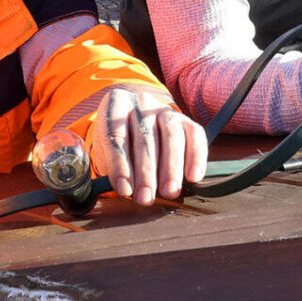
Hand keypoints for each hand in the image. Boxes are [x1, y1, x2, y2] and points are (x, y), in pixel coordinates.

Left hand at [88, 86, 209, 205]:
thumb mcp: (105, 150)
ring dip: (171, 167)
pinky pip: (195, 135)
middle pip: (145, 137)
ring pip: (171, 135)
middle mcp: (141, 102)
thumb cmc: (118, 143)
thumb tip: (124, 189)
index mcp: (115, 104)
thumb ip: (111, 165)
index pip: (116, 134)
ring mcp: (165, 109)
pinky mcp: (185, 119)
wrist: (134, 123)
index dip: (119, 165)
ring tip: (168, 192)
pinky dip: (196, 157)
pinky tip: (193, 177)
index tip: (124, 190)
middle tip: (146, 198)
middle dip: (146, 172)